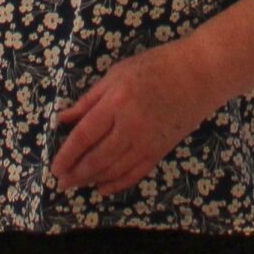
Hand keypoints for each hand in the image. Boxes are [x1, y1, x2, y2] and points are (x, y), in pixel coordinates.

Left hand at [50, 44, 218, 195]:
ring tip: (76, 184)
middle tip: (61, 182)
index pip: (84, 136)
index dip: (67, 154)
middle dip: (76, 173)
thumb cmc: (156, 66)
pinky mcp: (160, 151)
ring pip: (114, 170)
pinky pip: (135, 174)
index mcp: (116, 102)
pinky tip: (102, 188)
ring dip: (92, 180)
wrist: (199, 74)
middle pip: (97, 158)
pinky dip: (117, 184)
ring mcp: (147, 142)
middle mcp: (130, 127)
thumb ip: (89, 99)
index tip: (54, 167)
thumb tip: (63, 119)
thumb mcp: (117, 73)